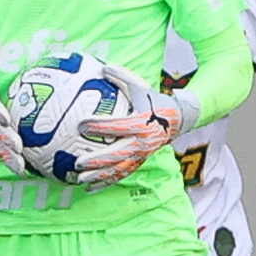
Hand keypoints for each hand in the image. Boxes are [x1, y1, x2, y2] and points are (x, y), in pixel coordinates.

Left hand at [74, 63, 188, 191]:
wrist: (178, 120)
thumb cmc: (155, 101)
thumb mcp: (141, 87)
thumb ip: (121, 77)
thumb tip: (101, 66)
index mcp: (141, 123)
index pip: (117, 126)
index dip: (99, 126)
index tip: (80, 125)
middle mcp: (142, 143)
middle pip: (117, 155)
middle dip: (97, 160)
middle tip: (78, 163)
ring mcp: (141, 155)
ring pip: (118, 170)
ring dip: (99, 177)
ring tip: (80, 179)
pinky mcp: (139, 162)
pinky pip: (121, 175)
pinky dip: (105, 183)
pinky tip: (89, 188)